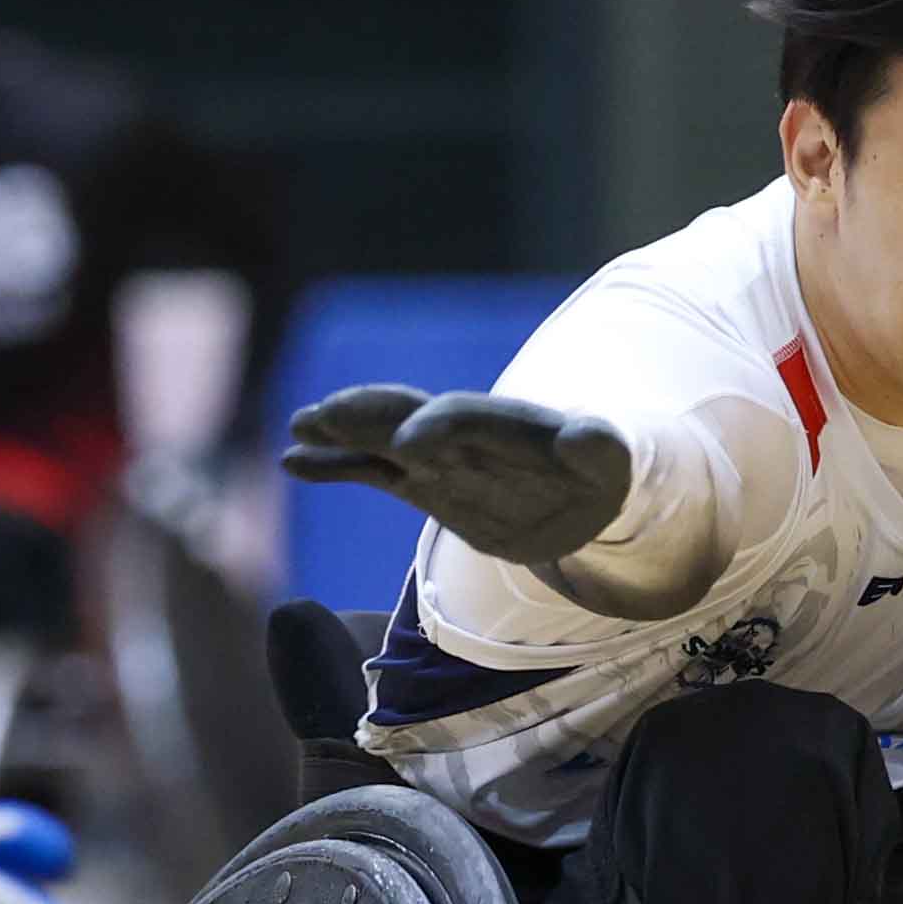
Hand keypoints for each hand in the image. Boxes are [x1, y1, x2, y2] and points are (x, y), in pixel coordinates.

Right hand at [283, 385, 631, 564]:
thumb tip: (592, 439)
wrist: (580, 488)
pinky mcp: (420, 484)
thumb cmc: (596, 470)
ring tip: (297, 427)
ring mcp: (434, 459)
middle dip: (368, 416)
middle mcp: (459, 435)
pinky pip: (369, 472)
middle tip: (324, 416)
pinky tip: (293, 462)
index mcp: (503, 425)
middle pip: (406, 415)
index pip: (465, 420)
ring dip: (339, 433)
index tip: (407, 445)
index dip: (440, 428)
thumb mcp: (609, 461)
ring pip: (377, 439)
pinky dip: (333, 466)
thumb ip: (598, 448)